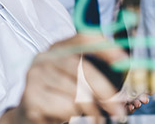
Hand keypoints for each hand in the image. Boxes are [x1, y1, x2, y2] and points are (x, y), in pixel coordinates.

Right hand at [0, 34, 129, 123]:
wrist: (28, 118)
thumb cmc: (58, 98)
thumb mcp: (76, 81)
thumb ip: (94, 74)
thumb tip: (126, 74)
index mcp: (58, 48)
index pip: (84, 38)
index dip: (105, 47)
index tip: (124, 61)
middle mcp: (45, 57)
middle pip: (81, 67)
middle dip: (105, 90)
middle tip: (119, 110)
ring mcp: (35, 75)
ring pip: (75, 90)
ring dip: (91, 109)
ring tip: (94, 118)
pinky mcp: (30, 96)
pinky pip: (64, 106)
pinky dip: (73, 115)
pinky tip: (67, 116)